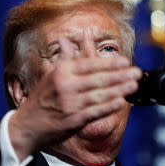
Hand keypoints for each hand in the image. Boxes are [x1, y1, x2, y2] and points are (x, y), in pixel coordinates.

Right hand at [8, 38, 141, 160]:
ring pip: (100, 94)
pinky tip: (122, 101)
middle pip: (99, 79)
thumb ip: (65, 59)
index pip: (90, 64)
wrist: (27, 125)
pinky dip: (109, 106)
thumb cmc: (41, 98)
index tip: (125, 61)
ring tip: (134, 85)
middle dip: (120, 75)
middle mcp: (66, 86)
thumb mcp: (50, 75)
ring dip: (119, 89)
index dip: (110, 63)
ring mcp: (70, 104)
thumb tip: (68, 40)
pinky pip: (96, 111)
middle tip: (137, 72)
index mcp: (61, 72)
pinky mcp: (74, 120)